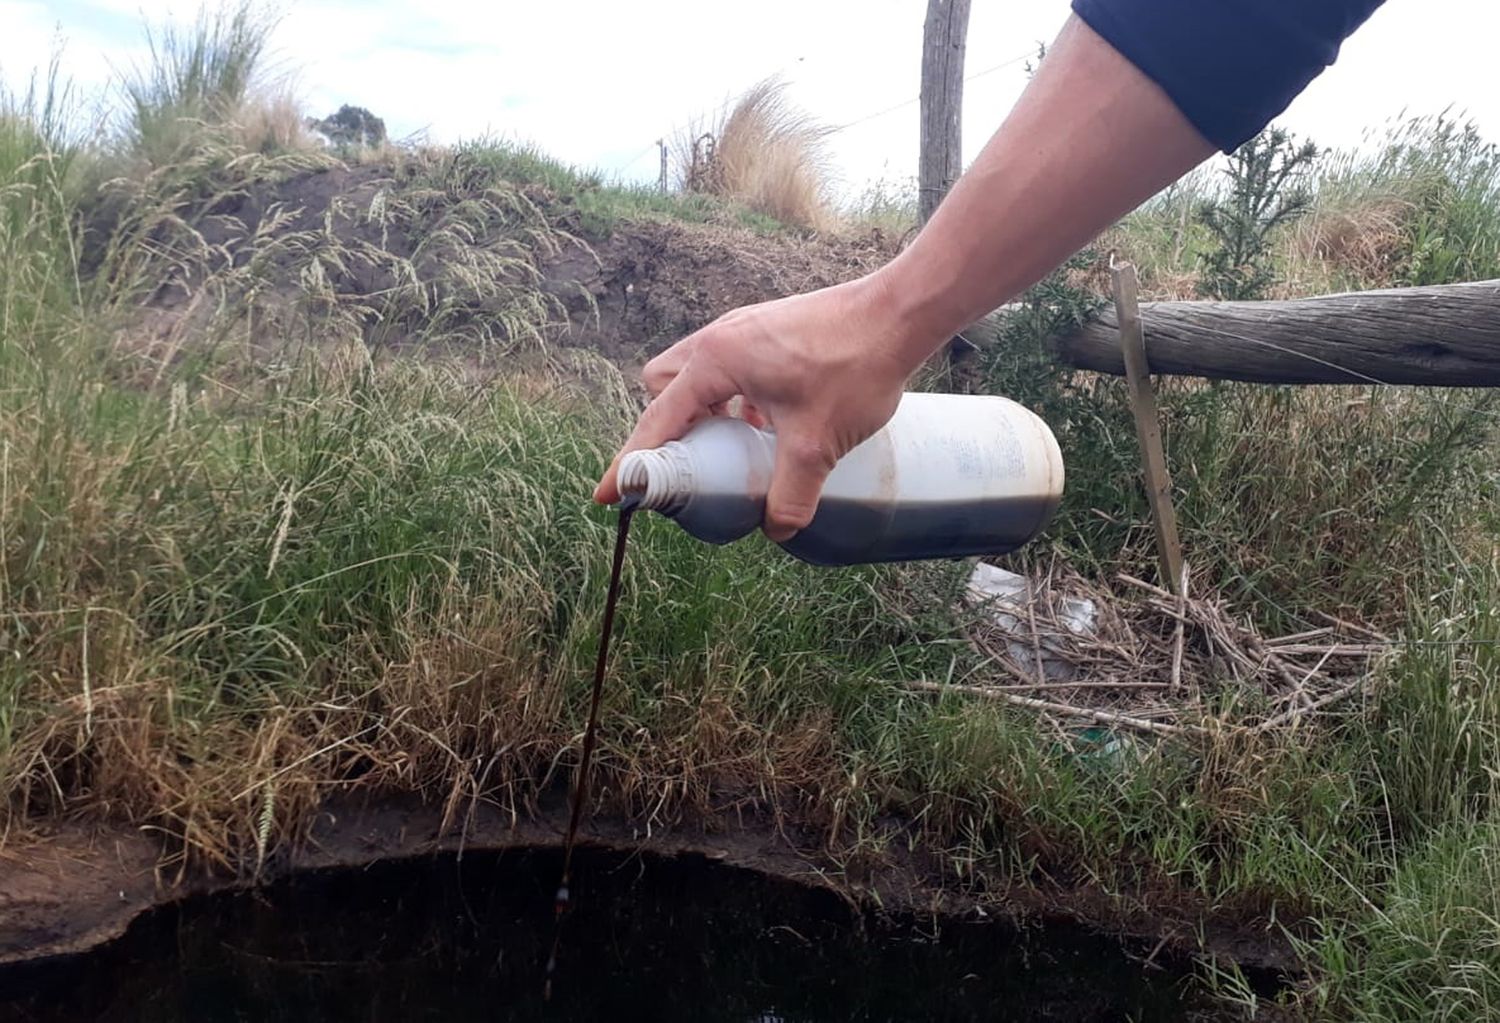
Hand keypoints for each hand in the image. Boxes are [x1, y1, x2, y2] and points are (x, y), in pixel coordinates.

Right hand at [593, 273, 928, 540]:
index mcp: (715, 361)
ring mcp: (745, 330)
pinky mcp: (768, 330)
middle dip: (669, 427)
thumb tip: (776, 530)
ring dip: (707, 413)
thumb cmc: (854, 367)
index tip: (609, 495)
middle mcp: (719, 339)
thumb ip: (791, 495)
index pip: (657, 420)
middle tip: (693, 465)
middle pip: (664, 386)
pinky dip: (736, 398)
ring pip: (699, 374)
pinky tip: (773, 424)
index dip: (633, 463)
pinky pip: (731, 367)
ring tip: (737, 448)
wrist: (899, 313)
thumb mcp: (818, 445)